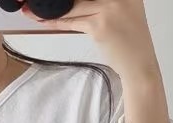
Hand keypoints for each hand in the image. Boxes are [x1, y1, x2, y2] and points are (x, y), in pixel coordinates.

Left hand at [21, 0, 160, 82]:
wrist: (139, 66)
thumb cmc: (129, 42)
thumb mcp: (122, 12)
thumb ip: (102, 2)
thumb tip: (72, 2)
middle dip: (57, 0)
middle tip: (36, 0)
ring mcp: (109, 8)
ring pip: (73, 6)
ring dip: (51, 10)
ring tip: (33, 10)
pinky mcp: (100, 25)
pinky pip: (72, 22)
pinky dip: (56, 22)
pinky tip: (43, 21)